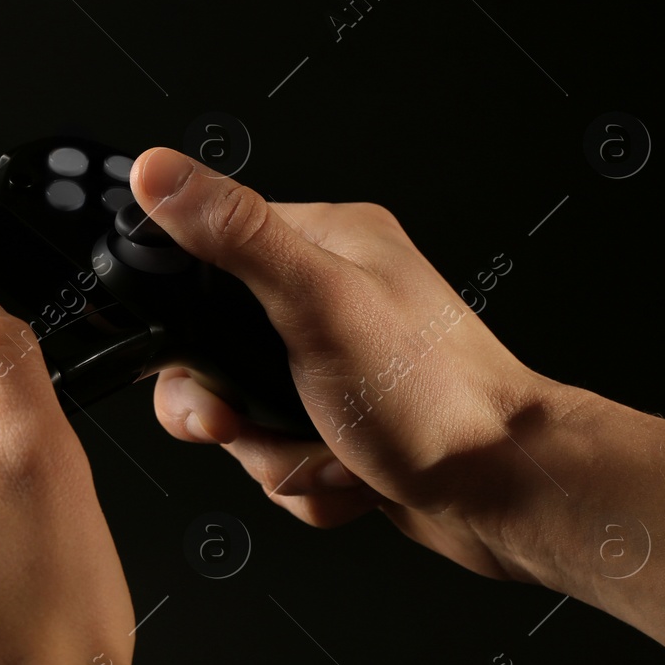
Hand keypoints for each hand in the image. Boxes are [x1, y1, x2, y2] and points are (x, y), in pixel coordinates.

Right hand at [130, 147, 577, 581]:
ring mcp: (333, 368)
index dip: (182, 322)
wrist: (506, 493)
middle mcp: (328, 300)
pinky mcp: (339, 423)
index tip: (192, 362)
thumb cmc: (436, 398)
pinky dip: (306, 480)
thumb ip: (232, 235)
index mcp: (324, 245)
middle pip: (212, 355)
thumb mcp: (317, 302)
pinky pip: (278, 457)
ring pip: (241, 417)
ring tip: (328, 454)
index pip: (204, 259)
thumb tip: (158, 171)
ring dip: (274, 455)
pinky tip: (351, 476)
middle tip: (247, 422)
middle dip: (230, 411)